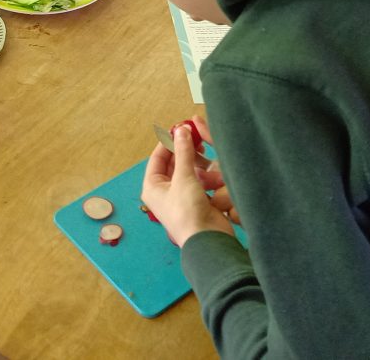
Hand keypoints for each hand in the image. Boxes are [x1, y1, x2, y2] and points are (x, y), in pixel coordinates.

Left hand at [142, 124, 233, 246]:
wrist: (207, 240)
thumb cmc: (187, 211)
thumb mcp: (184, 177)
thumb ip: (183, 152)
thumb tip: (181, 130)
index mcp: (153, 186)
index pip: (157, 157)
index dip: (168, 141)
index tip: (181, 128)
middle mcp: (164, 191)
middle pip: (174, 164)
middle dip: (186, 152)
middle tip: (198, 138)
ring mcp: (181, 197)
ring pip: (189, 172)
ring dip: (199, 166)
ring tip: (209, 158)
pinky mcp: (197, 202)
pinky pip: (200, 183)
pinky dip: (207, 177)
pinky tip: (216, 172)